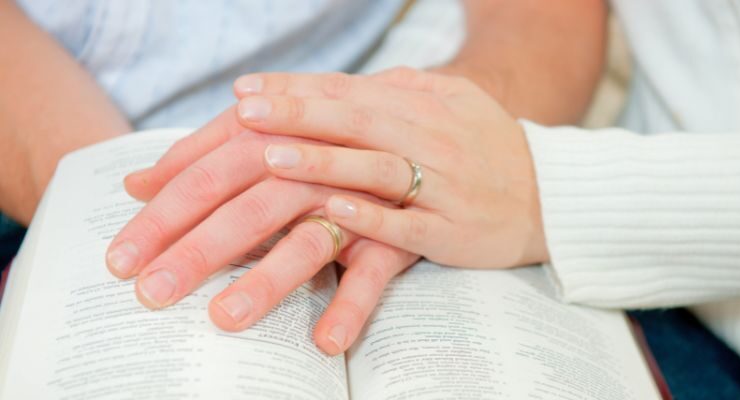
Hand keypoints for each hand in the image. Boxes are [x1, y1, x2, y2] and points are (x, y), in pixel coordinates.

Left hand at [106, 107, 418, 354]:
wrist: (435, 126)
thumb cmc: (335, 134)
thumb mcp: (271, 133)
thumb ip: (205, 151)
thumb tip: (135, 181)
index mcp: (281, 136)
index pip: (208, 174)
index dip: (162, 216)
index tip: (120, 258)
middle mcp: (318, 165)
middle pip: (248, 208)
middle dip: (196, 251)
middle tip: (150, 294)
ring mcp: (362, 199)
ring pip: (310, 241)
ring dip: (268, 279)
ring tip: (224, 318)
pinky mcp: (402, 234)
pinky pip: (378, 273)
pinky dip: (353, 303)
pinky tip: (326, 339)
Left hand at [231, 68, 547, 267]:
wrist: (551, 198)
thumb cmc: (488, 149)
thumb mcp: (452, 104)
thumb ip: (399, 91)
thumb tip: (341, 83)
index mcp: (424, 107)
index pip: (350, 93)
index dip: (297, 91)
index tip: (246, 92)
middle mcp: (431, 140)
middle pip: (357, 122)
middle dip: (298, 116)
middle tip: (244, 114)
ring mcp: (443, 187)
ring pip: (378, 168)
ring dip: (325, 163)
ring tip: (273, 158)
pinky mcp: (452, 232)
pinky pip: (409, 225)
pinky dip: (373, 218)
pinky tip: (337, 211)